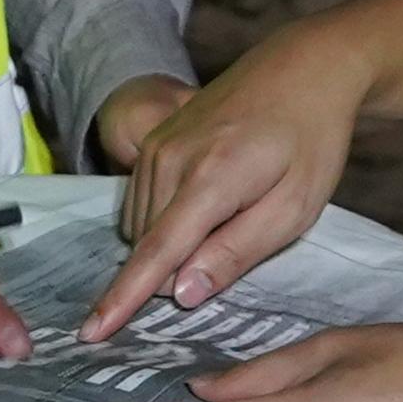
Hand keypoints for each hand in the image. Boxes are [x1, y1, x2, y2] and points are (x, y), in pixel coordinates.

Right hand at [99, 30, 367, 332]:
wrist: (303, 67)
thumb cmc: (311, 141)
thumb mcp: (294, 208)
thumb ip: (236, 252)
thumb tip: (181, 295)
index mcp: (210, 179)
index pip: (156, 253)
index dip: (123, 299)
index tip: (91, 334)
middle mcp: (170, 160)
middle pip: (148, 247)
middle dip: (176, 271)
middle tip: (237, 244)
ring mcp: (157, 146)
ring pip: (142, 228)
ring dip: (172, 246)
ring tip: (233, 215)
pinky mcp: (154, 141)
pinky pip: (143, 202)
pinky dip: (166, 221)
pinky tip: (210, 205)